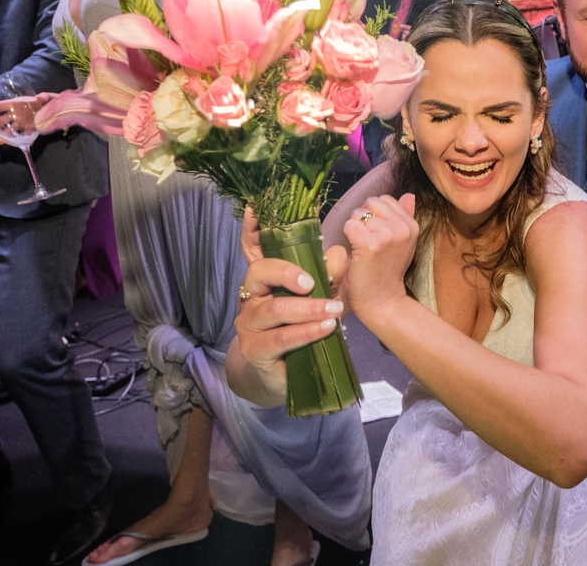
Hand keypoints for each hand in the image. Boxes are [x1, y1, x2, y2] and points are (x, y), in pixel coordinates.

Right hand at [0, 92, 56, 144]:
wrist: (57, 108)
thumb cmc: (47, 100)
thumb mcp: (46, 97)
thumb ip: (44, 97)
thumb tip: (39, 97)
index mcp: (17, 104)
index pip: (1, 106)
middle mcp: (17, 113)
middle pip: (2, 120)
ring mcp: (23, 122)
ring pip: (10, 129)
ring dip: (4, 136)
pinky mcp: (31, 128)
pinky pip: (26, 135)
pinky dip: (25, 141)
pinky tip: (21, 145)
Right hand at [229, 208, 349, 404]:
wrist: (284, 375)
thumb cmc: (302, 329)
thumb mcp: (320, 298)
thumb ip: (329, 275)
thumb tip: (338, 253)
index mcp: (264, 279)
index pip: (251, 248)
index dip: (249, 229)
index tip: (254, 210)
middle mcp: (250, 297)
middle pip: (259, 273)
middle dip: (288, 273)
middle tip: (314, 282)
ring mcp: (249, 324)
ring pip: (274, 309)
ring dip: (306, 309)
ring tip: (333, 311)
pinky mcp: (255, 350)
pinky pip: (280, 338)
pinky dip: (305, 332)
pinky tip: (324, 329)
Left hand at [341, 194, 418, 320]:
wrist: (382, 301)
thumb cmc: (388, 272)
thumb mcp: (404, 242)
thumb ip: (406, 216)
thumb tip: (409, 195)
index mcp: (411, 225)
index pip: (385, 199)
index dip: (375, 214)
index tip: (376, 234)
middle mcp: (402, 228)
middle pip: (370, 203)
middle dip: (363, 217)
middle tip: (366, 240)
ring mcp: (386, 236)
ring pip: (358, 214)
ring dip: (354, 229)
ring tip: (361, 248)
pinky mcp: (369, 245)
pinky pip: (350, 225)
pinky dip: (347, 236)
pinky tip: (354, 251)